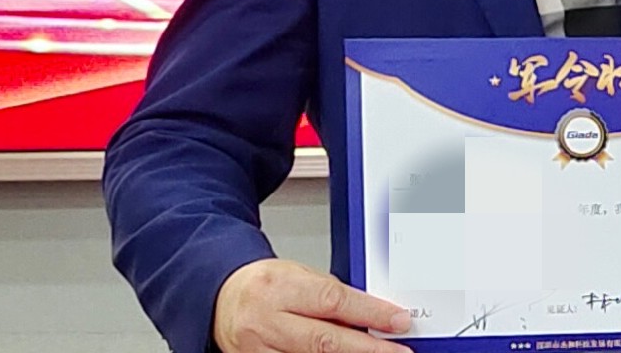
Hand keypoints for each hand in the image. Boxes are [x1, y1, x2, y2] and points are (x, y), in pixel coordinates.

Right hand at [214, 258, 411, 352]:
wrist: (222, 299)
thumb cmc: (265, 284)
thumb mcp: (299, 275)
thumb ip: (330, 296)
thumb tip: (371, 316)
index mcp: (280, 286)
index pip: (333, 300)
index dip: (370, 313)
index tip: (398, 320)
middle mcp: (266, 320)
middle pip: (324, 341)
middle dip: (368, 350)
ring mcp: (257, 350)